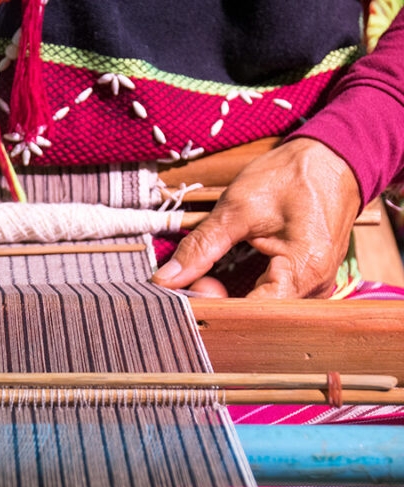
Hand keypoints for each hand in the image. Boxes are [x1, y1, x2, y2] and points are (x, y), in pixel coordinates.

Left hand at [151, 138, 360, 297]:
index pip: (254, 312)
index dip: (215, 308)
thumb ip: (201, 246)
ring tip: (201, 282)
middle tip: (188, 286)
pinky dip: (241, 293)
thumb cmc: (292, 176)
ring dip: (227, 300)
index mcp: (306, 269)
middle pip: (258, 316)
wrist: (330, 159)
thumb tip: (166, 278)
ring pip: (262, 311)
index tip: (183, 297)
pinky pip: (269, 299)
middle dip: (218, 305)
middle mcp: (316, 288)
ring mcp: (313, 288)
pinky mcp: (305, 283)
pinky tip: (219, 283)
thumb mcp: (237, 208)